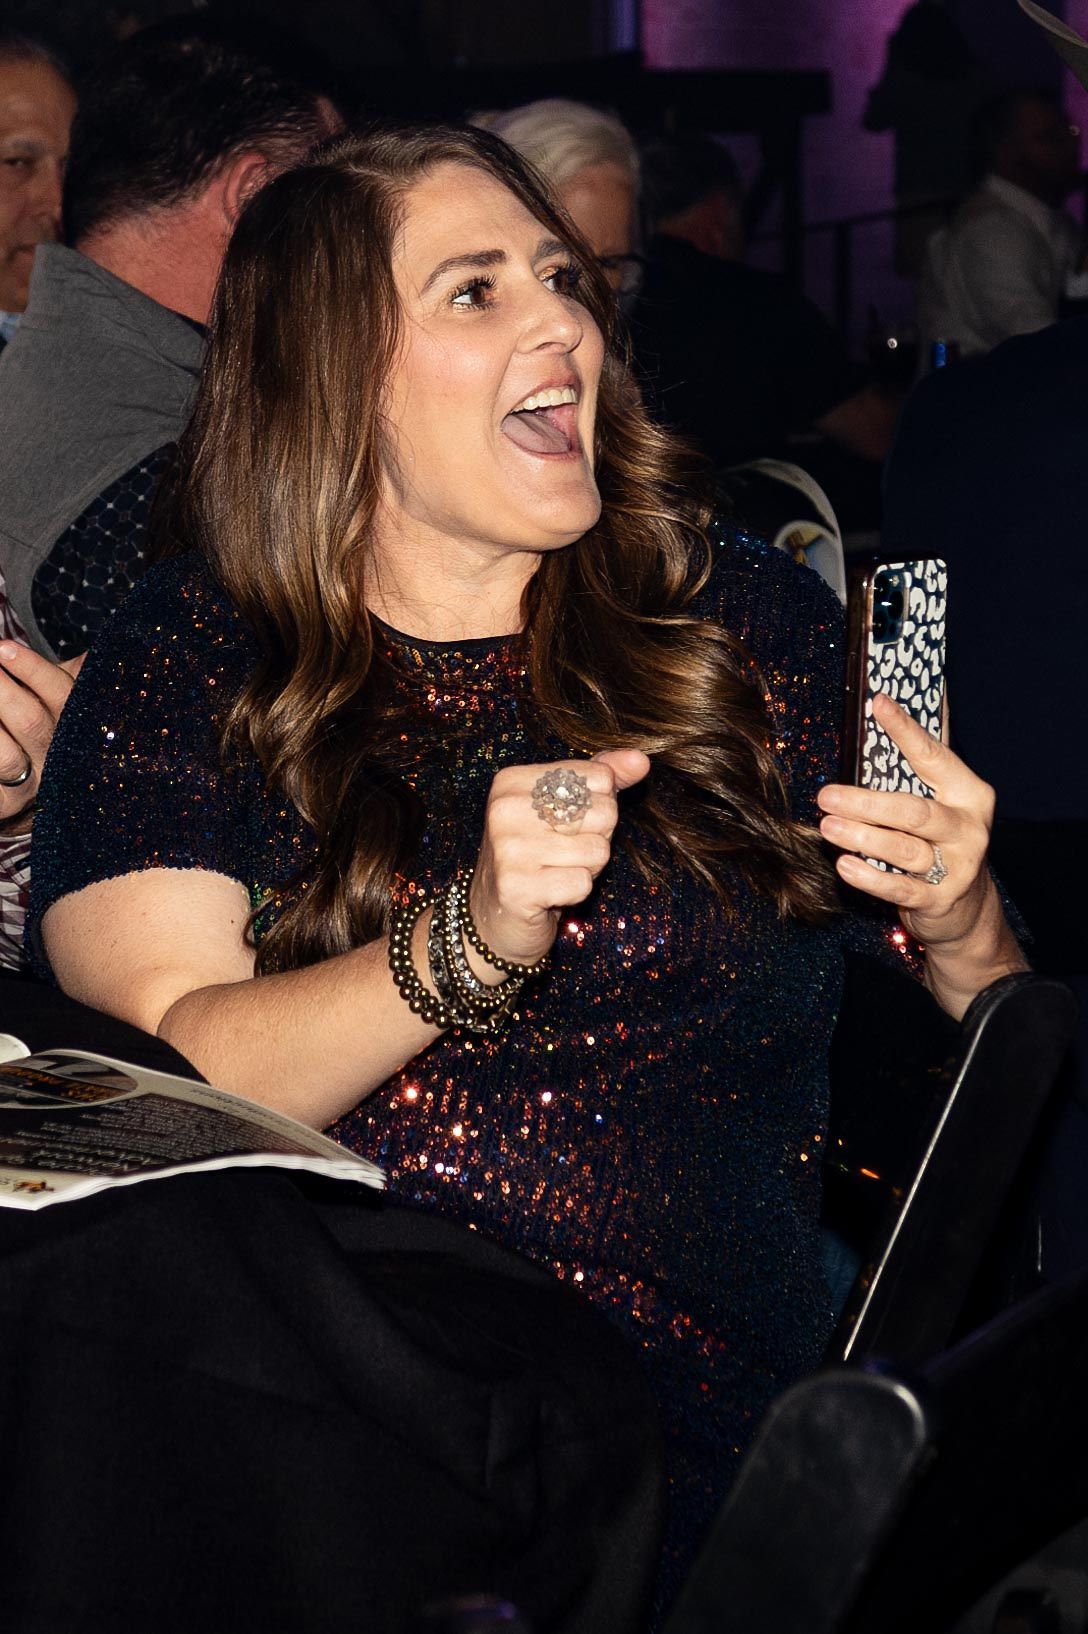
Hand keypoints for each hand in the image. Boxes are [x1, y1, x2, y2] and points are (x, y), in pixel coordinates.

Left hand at [0, 642, 84, 822]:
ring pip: (6, 759)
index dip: (31, 670)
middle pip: (31, 722)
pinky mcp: (6, 804)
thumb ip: (80, 673)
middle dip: (1, 692)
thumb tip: (94, 653)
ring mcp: (33, 784)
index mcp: (78, 725)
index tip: (3, 648)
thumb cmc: (51, 723)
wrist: (45, 782)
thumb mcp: (69, 696)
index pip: (60, 693)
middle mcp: (60, 757)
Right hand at [470, 748, 651, 966]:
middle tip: (561, 854)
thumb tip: (640, 759)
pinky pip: (583, 883)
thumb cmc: (537, 856)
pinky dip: (575, 892)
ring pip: (598, 850)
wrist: (495, 915)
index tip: (565, 826)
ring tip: (555, 872)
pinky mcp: (517, 887)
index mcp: (513, 781)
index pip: (599, 777)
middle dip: (596, 839)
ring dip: (587, 868)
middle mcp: (505, 809)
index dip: (598, 806)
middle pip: (603, 812)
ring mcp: (508, 848)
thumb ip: (602, 778)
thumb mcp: (565, 808)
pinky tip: (550, 894)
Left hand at [816, 693, 994, 948]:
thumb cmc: (938, 842)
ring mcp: (958, 866)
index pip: (933, 756)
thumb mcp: (937, 805)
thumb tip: (875, 721)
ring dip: (861, 837)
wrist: (966, 907)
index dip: (905, 730)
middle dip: (865, 803)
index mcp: (969, 794)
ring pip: (904, 849)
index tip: (877, 704)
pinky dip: (869, 877)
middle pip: (913, 811)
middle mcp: (968, 828)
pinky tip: (844, 865)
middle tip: (825, 795)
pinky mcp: (941, 899)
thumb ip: (913, 774)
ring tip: (827, 827)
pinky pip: (899, 887)